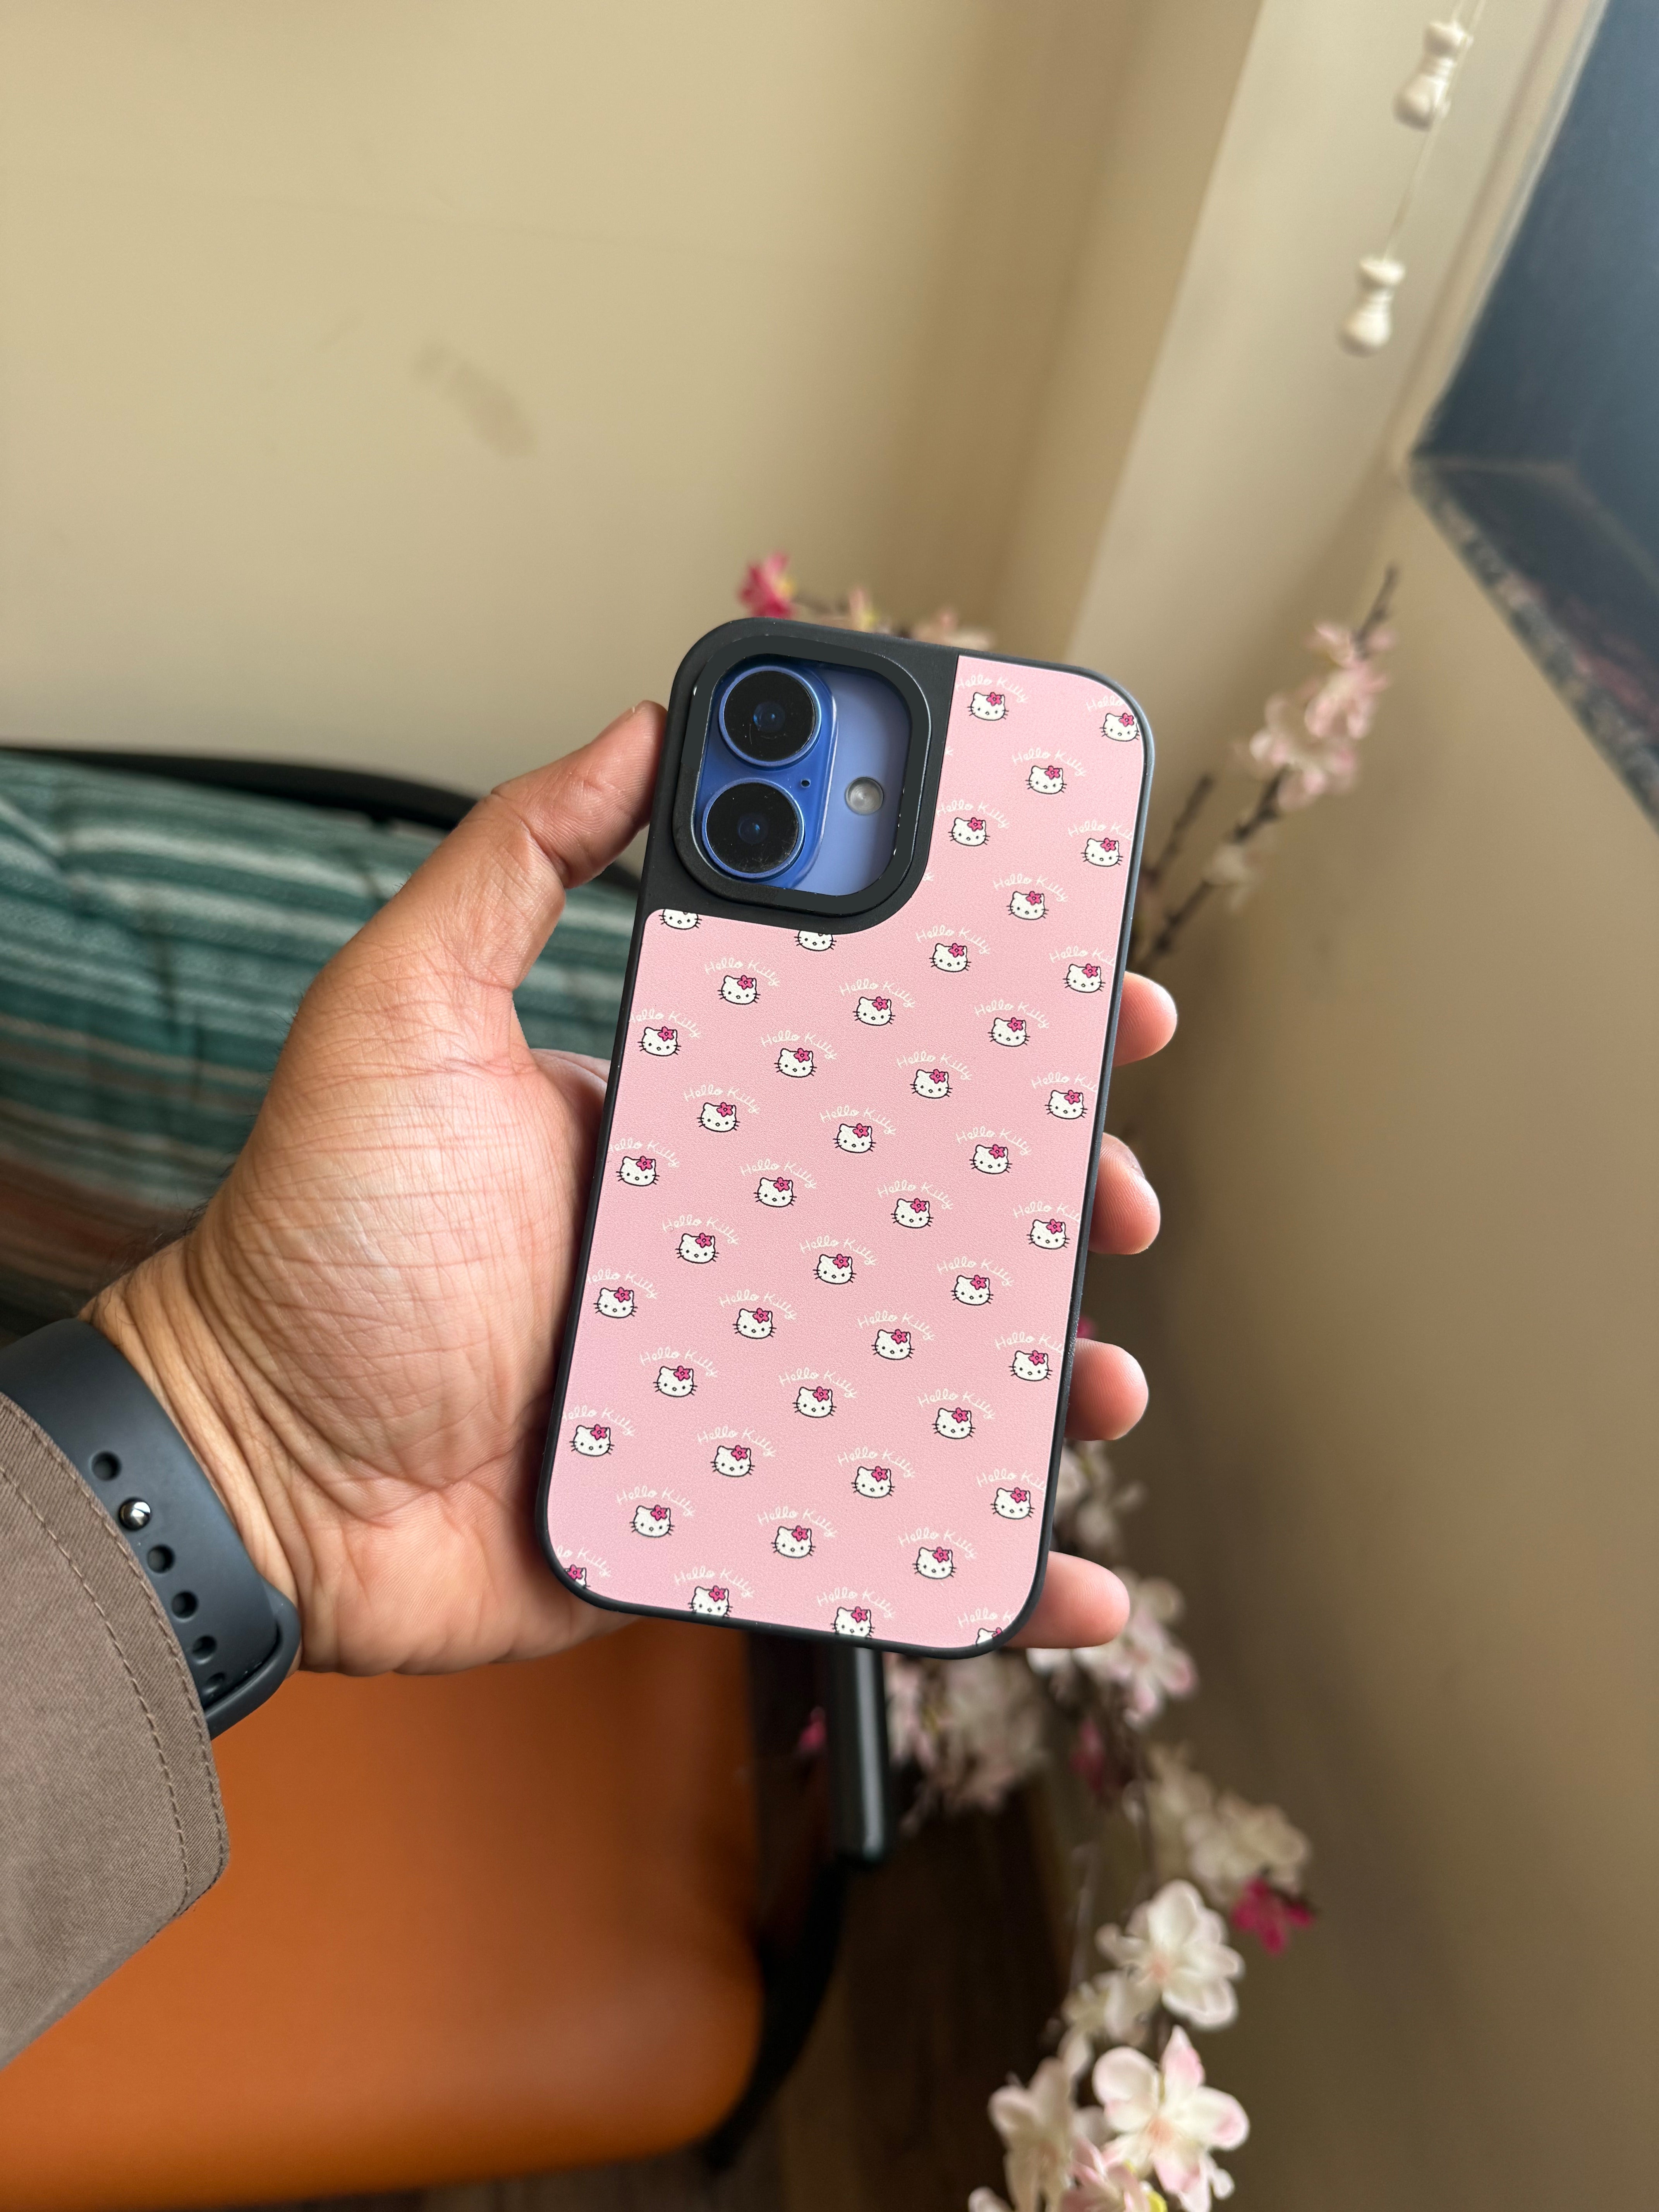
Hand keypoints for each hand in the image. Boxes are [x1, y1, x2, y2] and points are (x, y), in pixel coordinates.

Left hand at [89, 705, 1175, 1671]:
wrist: (255, 1478)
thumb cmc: (317, 1243)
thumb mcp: (400, 1013)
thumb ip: (514, 862)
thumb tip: (638, 729)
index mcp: (680, 1127)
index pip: (863, 1056)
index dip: (982, 1021)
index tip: (1080, 989)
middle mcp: (726, 1244)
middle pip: (931, 1208)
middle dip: (1050, 1187)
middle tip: (1116, 1181)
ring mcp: (738, 1376)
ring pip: (933, 1361)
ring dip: (1042, 1361)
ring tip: (1096, 1364)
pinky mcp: (732, 1501)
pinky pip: (879, 1515)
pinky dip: (978, 1552)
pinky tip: (1060, 1576)